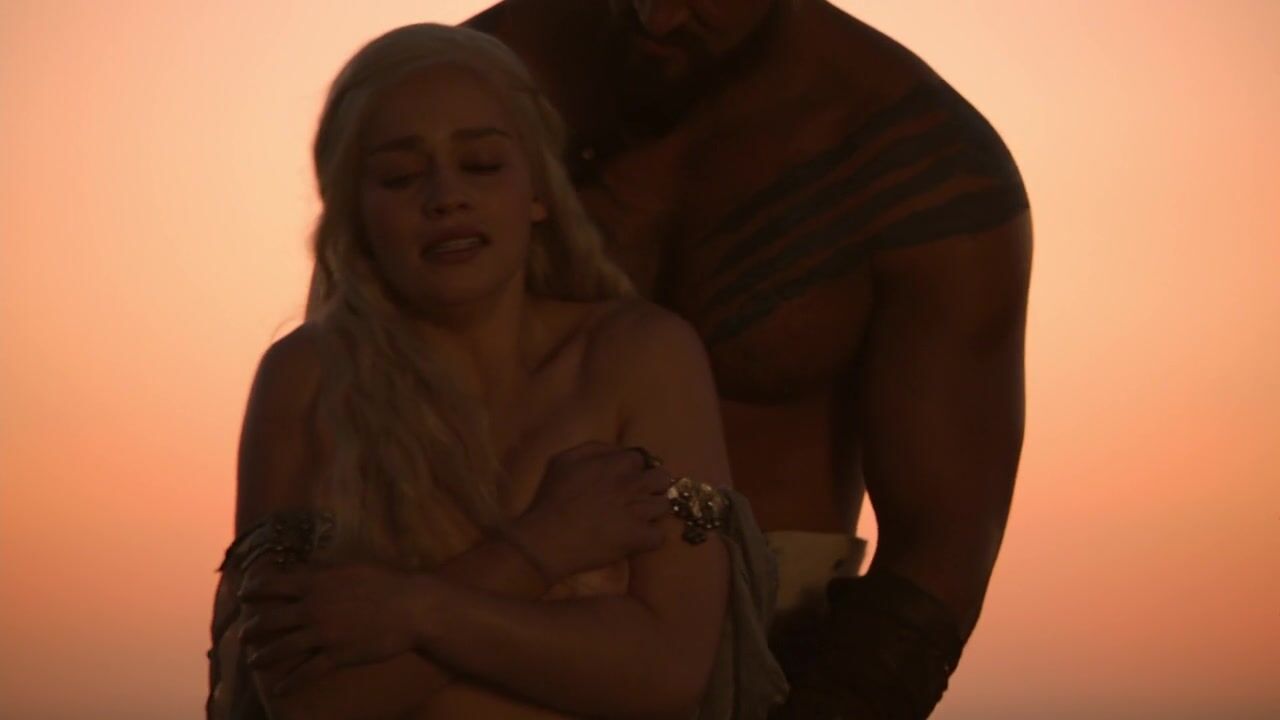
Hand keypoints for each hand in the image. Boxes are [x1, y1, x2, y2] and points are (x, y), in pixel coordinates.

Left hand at [237, 563, 422, 694]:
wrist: (411, 608)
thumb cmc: (386, 583)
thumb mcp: (352, 568)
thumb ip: (325, 571)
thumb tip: (304, 570)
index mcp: (316, 583)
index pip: (274, 584)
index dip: (255, 588)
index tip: (244, 593)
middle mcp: (313, 609)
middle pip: (271, 619)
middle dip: (253, 627)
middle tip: (244, 632)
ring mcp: (323, 634)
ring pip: (282, 647)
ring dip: (263, 655)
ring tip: (253, 660)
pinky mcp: (336, 656)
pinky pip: (306, 672)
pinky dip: (289, 683)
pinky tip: (278, 689)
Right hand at [512, 441, 673, 579]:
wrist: (547, 539)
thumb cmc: (550, 499)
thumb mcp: (563, 460)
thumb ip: (593, 449)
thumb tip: (615, 450)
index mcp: (615, 464)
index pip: (640, 459)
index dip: (633, 469)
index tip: (626, 479)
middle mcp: (632, 484)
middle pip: (662, 478)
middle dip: (653, 486)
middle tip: (639, 496)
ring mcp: (638, 511)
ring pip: (664, 506)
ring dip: (653, 512)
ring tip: (639, 519)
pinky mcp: (639, 538)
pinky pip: (659, 535)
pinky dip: (650, 538)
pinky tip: (637, 539)